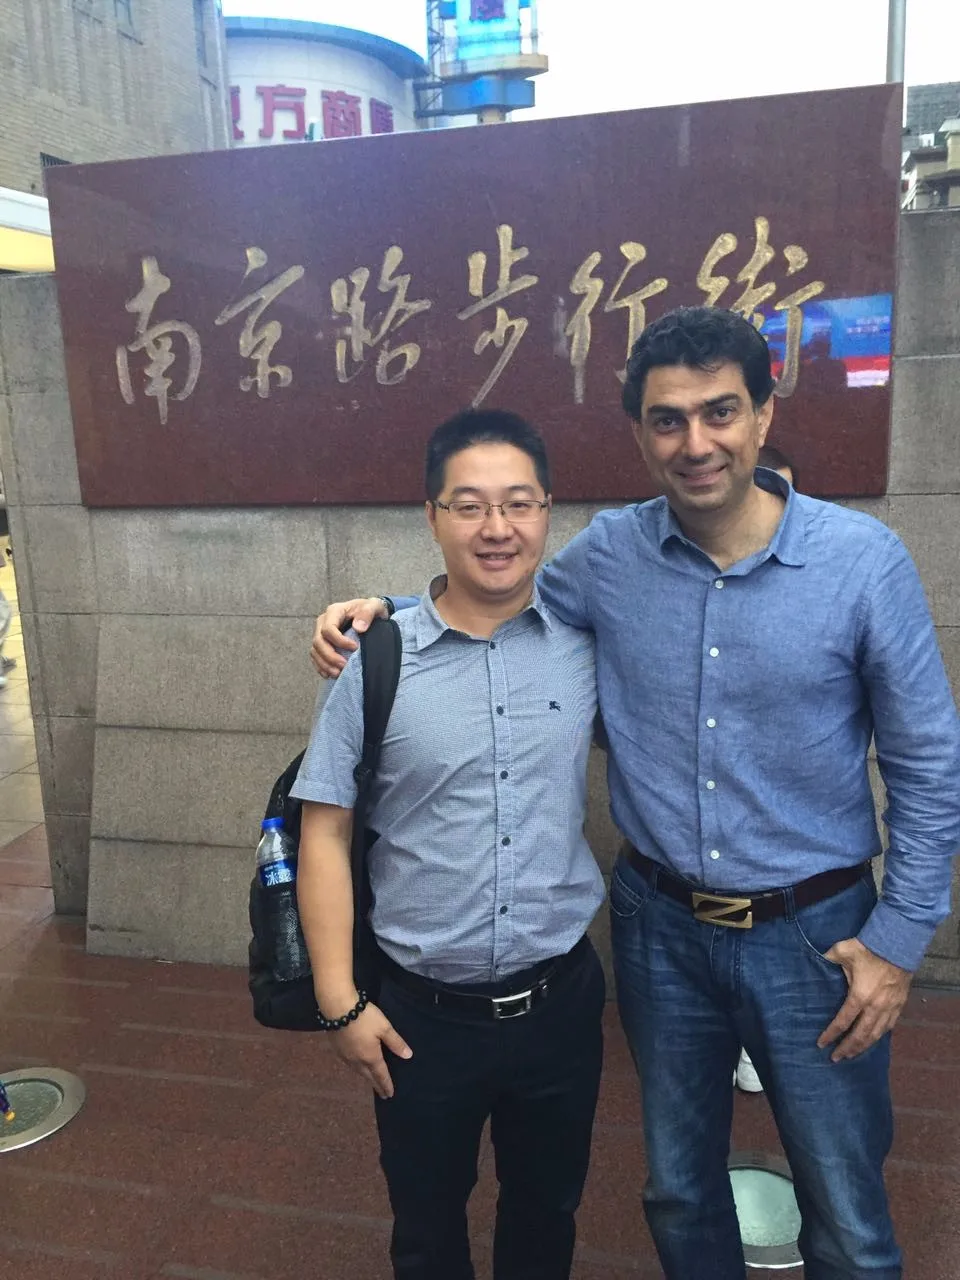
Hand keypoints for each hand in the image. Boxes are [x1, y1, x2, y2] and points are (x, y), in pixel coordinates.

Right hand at [310, 597, 387, 676]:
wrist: (368, 614)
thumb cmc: (370, 609)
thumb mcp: (373, 606)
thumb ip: (367, 614)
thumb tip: (359, 628)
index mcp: (334, 612)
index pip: (328, 628)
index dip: (339, 641)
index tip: (354, 648)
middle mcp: (323, 622)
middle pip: (318, 641)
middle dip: (330, 656)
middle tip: (344, 666)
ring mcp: (320, 634)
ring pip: (315, 651)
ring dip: (325, 664)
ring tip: (338, 673)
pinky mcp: (322, 644)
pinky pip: (316, 657)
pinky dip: (322, 667)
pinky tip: (331, 675)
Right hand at [328, 1001, 412, 1098]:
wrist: (338, 1008)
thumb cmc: (365, 1017)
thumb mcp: (384, 1028)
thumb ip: (396, 1042)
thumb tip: (408, 1056)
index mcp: (371, 1057)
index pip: (381, 1075)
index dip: (386, 1085)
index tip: (390, 1095)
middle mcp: (357, 1060)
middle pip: (368, 1076)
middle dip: (376, 1085)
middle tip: (382, 1094)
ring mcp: (345, 1056)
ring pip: (358, 1071)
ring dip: (366, 1077)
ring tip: (370, 1080)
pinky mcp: (337, 1049)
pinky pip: (349, 1064)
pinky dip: (356, 1069)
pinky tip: (356, 1066)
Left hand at [817, 937, 911, 1061]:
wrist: (898, 944)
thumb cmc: (867, 948)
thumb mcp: (841, 951)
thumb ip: (826, 959)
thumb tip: (813, 962)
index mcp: (859, 996)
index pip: (842, 1022)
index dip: (831, 1034)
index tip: (821, 1044)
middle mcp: (875, 1007)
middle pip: (860, 1035)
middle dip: (847, 1048)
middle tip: (836, 1058)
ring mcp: (889, 1008)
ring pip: (876, 1034)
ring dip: (863, 1046)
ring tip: (852, 1054)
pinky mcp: (899, 1005)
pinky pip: (889, 1027)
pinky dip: (879, 1036)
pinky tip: (873, 1039)